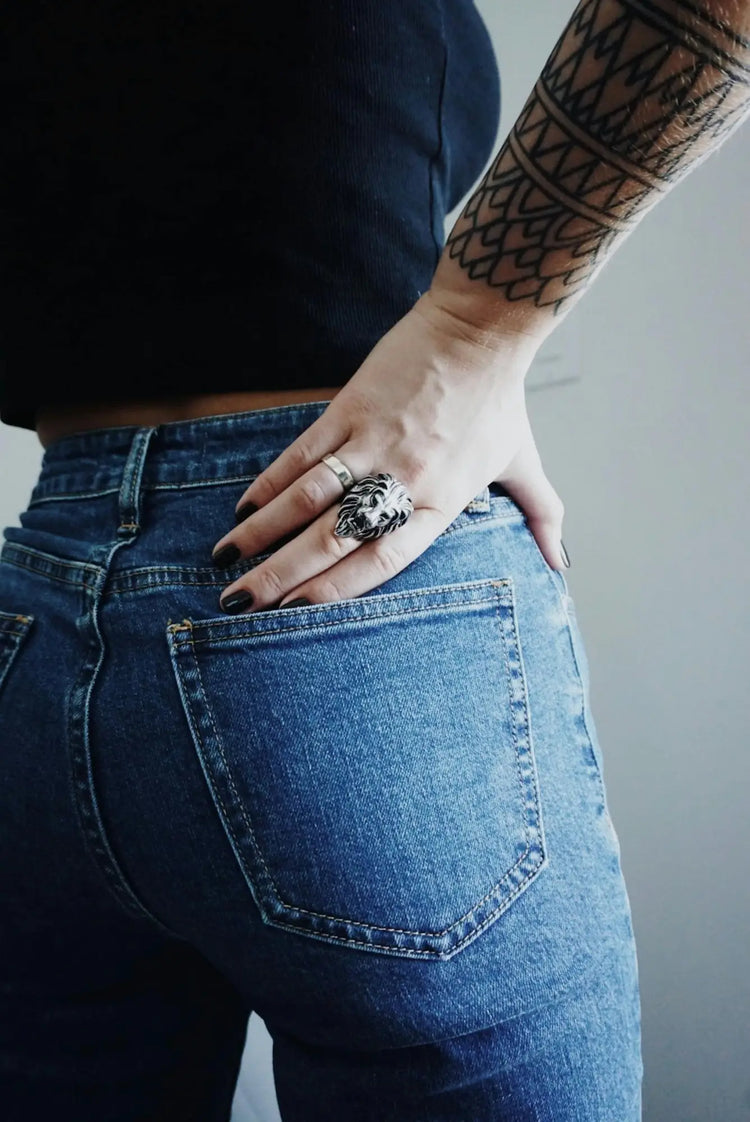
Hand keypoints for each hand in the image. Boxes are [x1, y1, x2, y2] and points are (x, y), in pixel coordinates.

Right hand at [210, 290, 566, 612]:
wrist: (479, 328)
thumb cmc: (500, 401)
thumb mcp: (523, 464)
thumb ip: (542, 517)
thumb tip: (561, 564)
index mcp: (441, 503)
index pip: (381, 560)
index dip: (333, 591)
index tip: (294, 617)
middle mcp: (402, 478)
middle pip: (333, 538)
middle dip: (281, 576)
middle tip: (239, 605)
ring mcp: (371, 441)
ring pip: (307, 498)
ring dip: (262, 533)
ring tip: (226, 563)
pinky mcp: (349, 407)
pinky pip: (301, 452)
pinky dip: (269, 482)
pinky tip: (242, 509)